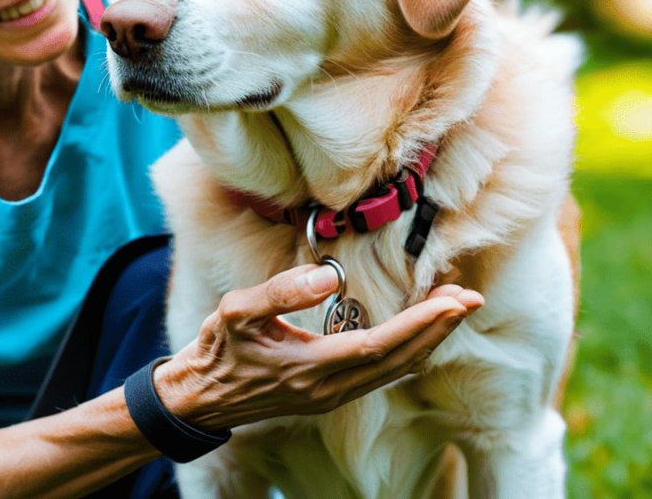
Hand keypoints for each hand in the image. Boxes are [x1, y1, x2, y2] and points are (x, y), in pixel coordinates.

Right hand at [154, 263, 482, 429]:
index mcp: (309, 367)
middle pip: (398, 361)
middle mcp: (328, 389)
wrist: (201, 398)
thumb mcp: (236, 311)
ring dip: (428, 341)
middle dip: (438, 330)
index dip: (419, 325)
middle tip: (470, 299)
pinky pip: (382, 375)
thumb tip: (330, 274)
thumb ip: (282, 291)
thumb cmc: (217, 349)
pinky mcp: (330, 395)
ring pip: (394, 371)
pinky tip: (418, 335)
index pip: (378, 346)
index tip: (452, 301)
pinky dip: (408, 351)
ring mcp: (331, 396)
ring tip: (453, 311)